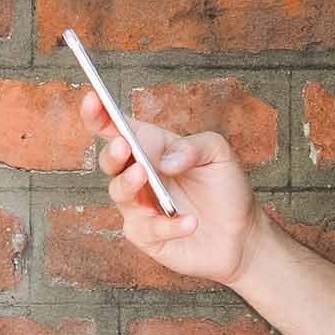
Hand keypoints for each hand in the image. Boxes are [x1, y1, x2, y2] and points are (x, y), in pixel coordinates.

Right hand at [78, 89, 263, 287]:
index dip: (100, 114)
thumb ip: (195, 146)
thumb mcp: (220, 155)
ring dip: (130, 183)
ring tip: (146, 176)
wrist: (243, 234)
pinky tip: (190, 221)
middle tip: (125, 146)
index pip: (118, 129)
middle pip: (111, 161)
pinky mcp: (147, 236)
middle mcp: (139, 176)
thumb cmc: (226, 189)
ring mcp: (139, 207)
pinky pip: (149, 229)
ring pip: (120, 193)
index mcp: (152, 149)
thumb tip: (167, 159)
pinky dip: (170, 224)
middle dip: (113, 152)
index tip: (92, 97)